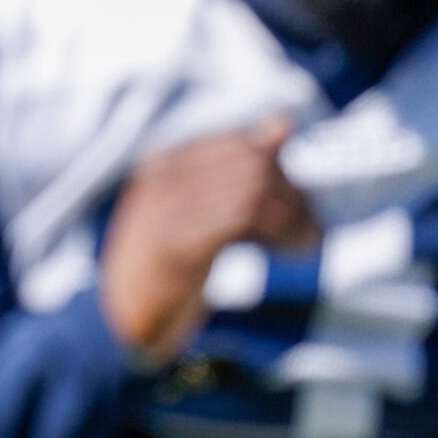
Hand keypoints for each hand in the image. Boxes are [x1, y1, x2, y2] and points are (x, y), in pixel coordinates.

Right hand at [99, 118, 317, 362]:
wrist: (126, 317)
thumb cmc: (166, 261)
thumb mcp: (195, 209)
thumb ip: (233, 170)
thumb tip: (283, 120)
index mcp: (163, 165)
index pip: (238, 144)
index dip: (278, 169)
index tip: (300, 200)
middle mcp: (162, 182)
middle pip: (249, 164)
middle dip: (291, 192)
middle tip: (311, 223)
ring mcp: (165, 213)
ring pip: (251, 190)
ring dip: (293, 216)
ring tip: (306, 239)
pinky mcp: (177, 246)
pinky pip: (242, 218)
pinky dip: (279, 232)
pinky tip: (292, 249)